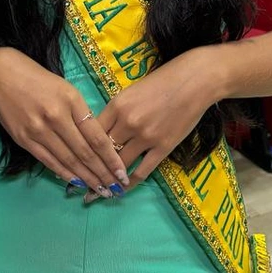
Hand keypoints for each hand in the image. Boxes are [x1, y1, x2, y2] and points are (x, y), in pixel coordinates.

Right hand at [0, 47, 127, 195]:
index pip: (96, 136)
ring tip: (100, 191)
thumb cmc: (39, 79)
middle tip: (116, 189)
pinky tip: (77, 183)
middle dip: (102, 174)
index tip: (122, 173)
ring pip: (68, 160)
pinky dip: (64, 174)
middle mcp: (56, 116)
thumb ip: (81, 113)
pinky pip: (48, 161)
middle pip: (84, 152)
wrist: (1, 74)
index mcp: (71, 100)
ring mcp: (38, 130)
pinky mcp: (24, 140)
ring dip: (86, 179)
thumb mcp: (66, 88)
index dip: (111, 158)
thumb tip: (98, 141)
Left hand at [94, 50, 219, 198]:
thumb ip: (117, 110)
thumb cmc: (163, 80)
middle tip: (82, 186)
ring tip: (100, 192)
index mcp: (117, 105)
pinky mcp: (163, 147)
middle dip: (92, 170)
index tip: (76, 161)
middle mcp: (128, 122)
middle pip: (103, 151)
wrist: (195, 81)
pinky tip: (123, 189)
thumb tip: (103, 131)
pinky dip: (130, 183)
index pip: (92, 132)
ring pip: (120, 164)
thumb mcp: (132, 90)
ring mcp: (146, 137)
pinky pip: (142, 171)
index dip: (83, 149)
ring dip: (109, 180)